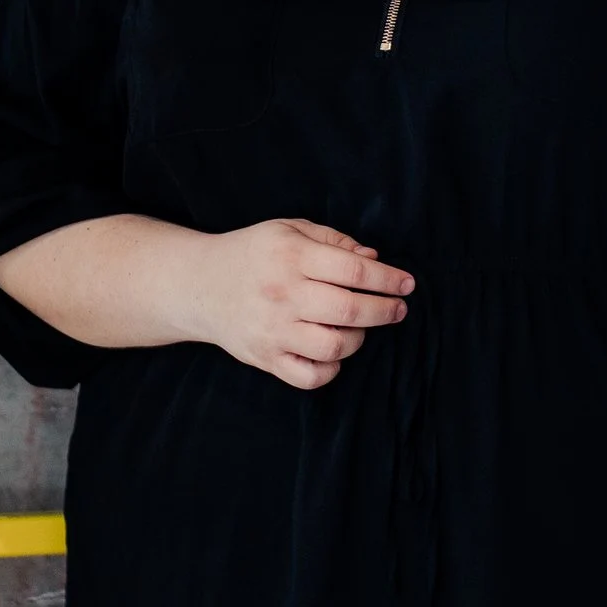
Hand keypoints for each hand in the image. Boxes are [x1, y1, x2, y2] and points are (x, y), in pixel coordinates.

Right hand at [178, 219, 412, 389]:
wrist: (200, 285)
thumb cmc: (252, 253)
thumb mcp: (288, 230)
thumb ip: (333, 240)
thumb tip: (374, 260)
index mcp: (291, 257)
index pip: (354, 272)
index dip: (388, 279)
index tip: (407, 284)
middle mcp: (283, 295)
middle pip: (350, 311)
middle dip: (385, 311)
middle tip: (397, 308)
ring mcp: (274, 331)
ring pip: (335, 347)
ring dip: (358, 339)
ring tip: (359, 327)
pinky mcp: (266, 358)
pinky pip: (310, 376)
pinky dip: (331, 369)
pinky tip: (333, 353)